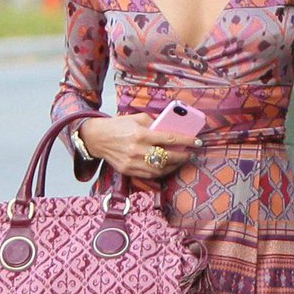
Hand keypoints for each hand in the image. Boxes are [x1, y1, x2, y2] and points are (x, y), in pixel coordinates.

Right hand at [77, 114, 198, 181]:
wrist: (97, 138)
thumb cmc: (118, 126)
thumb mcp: (137, 118)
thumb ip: (155, 123)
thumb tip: (173, 128)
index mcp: (141, 134)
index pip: (170, 138)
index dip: (187, 141)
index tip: (197, 141)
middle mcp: (138, 150)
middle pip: (168, 157)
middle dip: (183, 156)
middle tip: (190, 153)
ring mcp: (133, 163)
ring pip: (161, 169)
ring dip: (174, 166)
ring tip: (181, 160)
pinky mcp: (128, 170)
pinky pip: (150, 175)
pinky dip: (162, 171)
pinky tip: (168, 166)